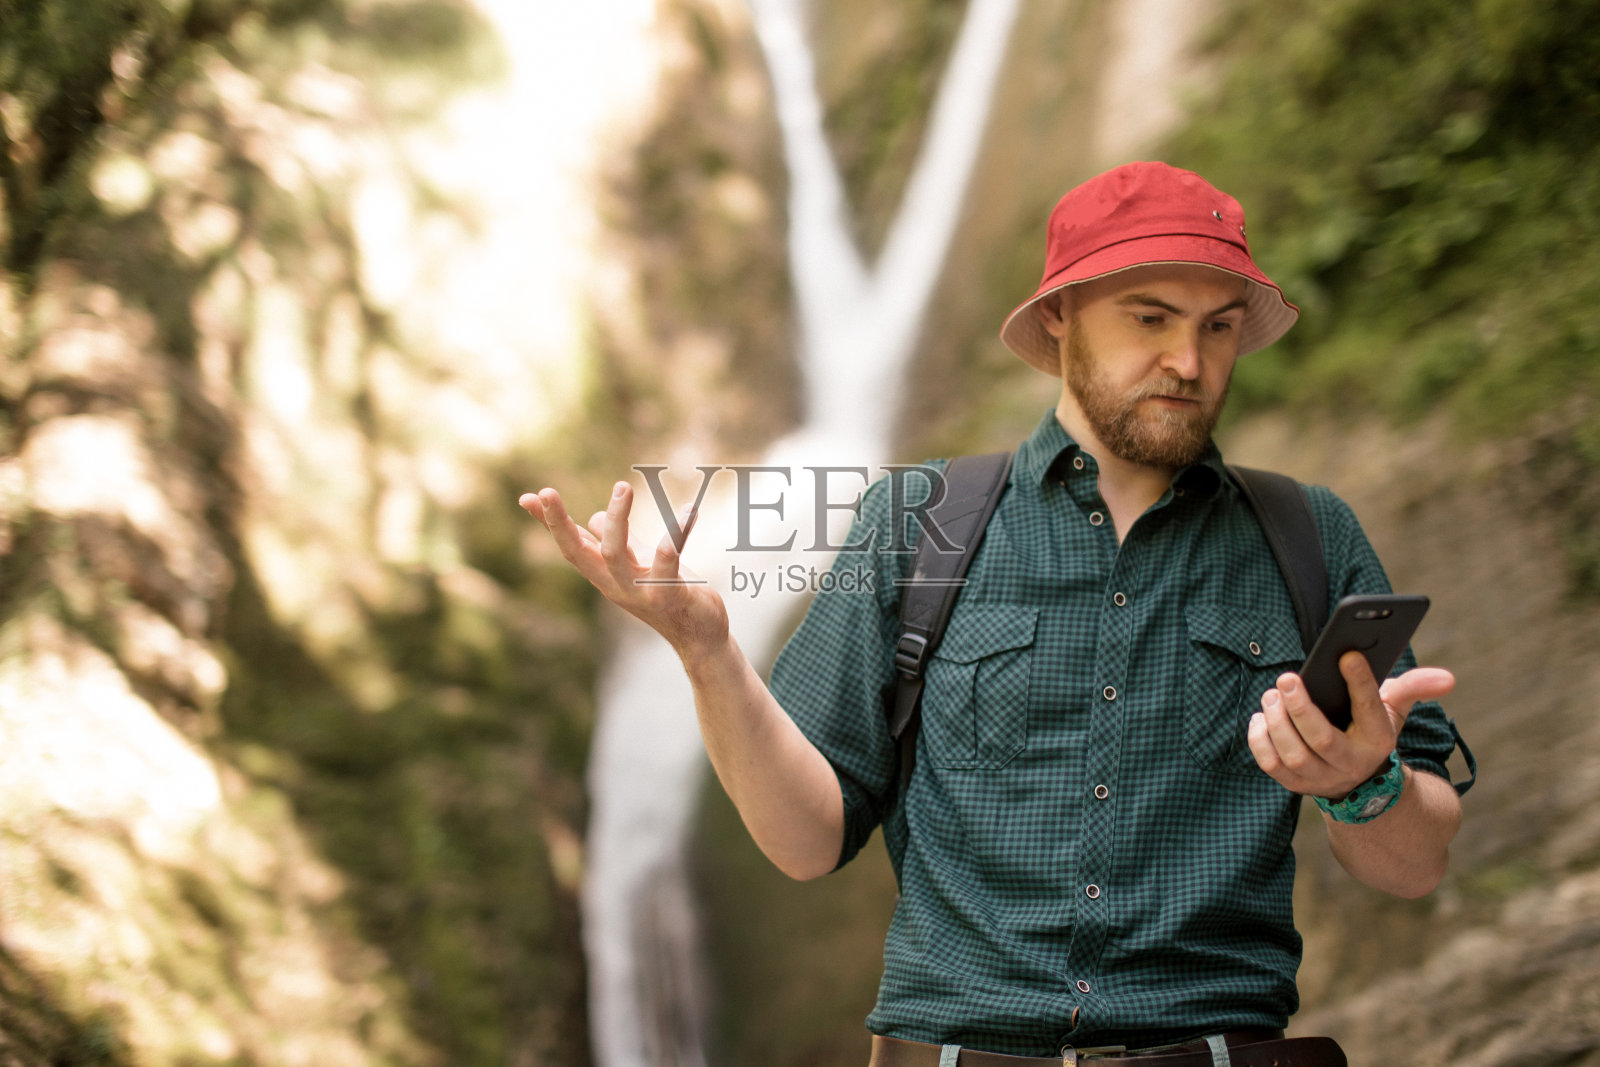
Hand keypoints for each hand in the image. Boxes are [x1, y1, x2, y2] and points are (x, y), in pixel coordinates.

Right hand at [519, 481, 729, 658]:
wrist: (701, 638)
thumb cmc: (669, 597)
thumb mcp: (637, 566)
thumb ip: (618, 543)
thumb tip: (592, 518)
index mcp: (606, 576)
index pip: (571, 546)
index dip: (549, 523)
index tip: (527, 498)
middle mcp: (615, 585)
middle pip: (578, 554)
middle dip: (559, 524)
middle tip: (547, 491)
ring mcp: (640, 593)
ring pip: (615, 555)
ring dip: (617, 519)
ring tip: (623, 486)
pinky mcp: (669, 596)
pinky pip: (667, 561)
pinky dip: (676, 534)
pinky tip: (688, 510)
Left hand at [1247, 653, 1454, 798]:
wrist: (1359, 779)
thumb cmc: (1369, 729)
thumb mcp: (1394, 708)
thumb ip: (1414, 687)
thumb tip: (1448, 678)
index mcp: (1378, 738)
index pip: (1370, 708)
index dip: (1360, 682)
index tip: (1347, 654)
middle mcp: (1351, 762)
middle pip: (1322, 740)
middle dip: (1301, 708)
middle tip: (1286, 678)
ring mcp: (1322, 778)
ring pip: (1294, 755)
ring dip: (1277, 723)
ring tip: (1271, 695)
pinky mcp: (1296, 785)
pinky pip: (1271, 766)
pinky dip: (1259, 740)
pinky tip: (1261, 717)